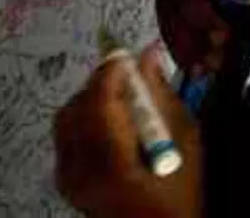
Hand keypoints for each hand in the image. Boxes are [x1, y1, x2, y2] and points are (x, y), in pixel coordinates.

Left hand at [54, 45, 204, 217]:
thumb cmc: (180, 195)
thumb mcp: (185, 144)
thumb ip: (163, 98)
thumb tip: (148, 55)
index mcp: (116, 168)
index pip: (101, 106)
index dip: (111, 73)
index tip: (128, 56)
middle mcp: (82, 173)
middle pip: (78, 109)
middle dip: (100, 83)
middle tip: (127, 74)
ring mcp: (68, 179)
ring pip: (66, 119)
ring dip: (90, 98)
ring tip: (119, 97)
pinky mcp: (64, 181)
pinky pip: (64, 135)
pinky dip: (82, 118)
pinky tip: (107, 121)